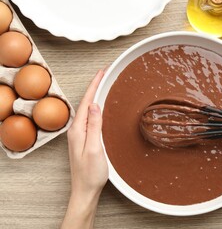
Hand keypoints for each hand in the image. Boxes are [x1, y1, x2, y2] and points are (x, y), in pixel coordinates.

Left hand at [61, 69, 107, 228]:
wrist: (85, 190)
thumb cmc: (91, 173)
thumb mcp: (95, 148)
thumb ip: (94, 126)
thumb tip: (95, 105)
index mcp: (78, 130)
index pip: (87, 102)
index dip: (94, 85)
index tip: (102, 72)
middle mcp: (76, 130)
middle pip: (86, 102)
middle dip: (95, 86)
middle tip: (105, 74)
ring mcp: (79, 135)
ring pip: (88, 109)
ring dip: (95, 95)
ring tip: (103, 84)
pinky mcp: (84, 139)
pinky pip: (89, 118)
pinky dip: (95, 107)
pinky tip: (100, 106)